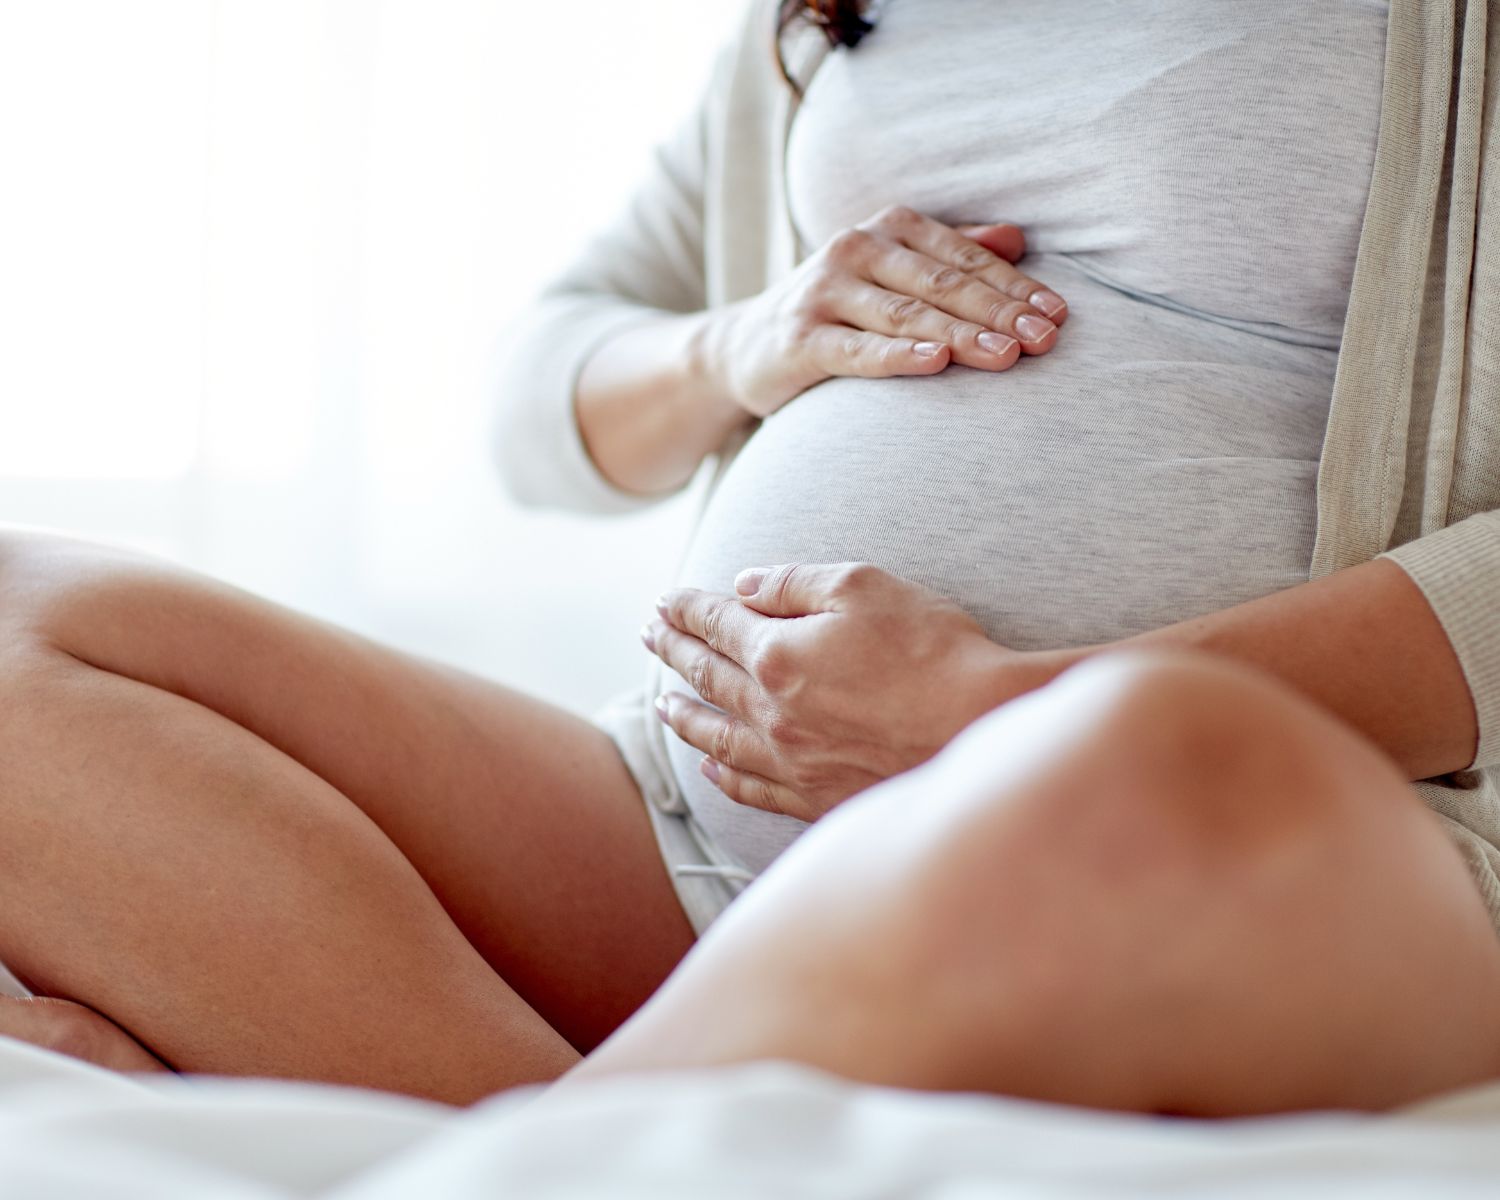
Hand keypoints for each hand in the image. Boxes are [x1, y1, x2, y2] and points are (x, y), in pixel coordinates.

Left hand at [643, 562, 1063, 821]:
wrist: (984, 726)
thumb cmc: (932, 648)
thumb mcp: (863, 586)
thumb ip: (794, 583)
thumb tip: (743, 585)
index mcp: (778, 654)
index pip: (716, 623)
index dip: (687, 608)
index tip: (665, 601)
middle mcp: (772, 711)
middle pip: (708, 676)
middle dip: (674, 650)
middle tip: (649, 636)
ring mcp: (792, 760)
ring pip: (717, 737)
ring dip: (684, 715)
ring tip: (662, 704)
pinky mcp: (817, 796)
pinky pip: (752, 787)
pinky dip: (723, 775)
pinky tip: (710, 768)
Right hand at [701, 206, 1068, 418]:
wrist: (745, 347)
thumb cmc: (838, 312)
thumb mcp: (893, 274)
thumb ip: (952, 254)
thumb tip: (1017, 239)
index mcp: (889, 228)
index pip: (966, 259)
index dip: (1016, 287)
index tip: (1058, 315)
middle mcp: (856, 248)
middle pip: (943, 284)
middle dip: (1000, 313)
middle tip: (1047, 340)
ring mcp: (824, 292)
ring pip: (907, 314)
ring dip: (962, 334)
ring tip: (1008, 355)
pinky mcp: (799, 337)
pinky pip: (857, 349)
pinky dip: (898, 355)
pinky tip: (936, 361)